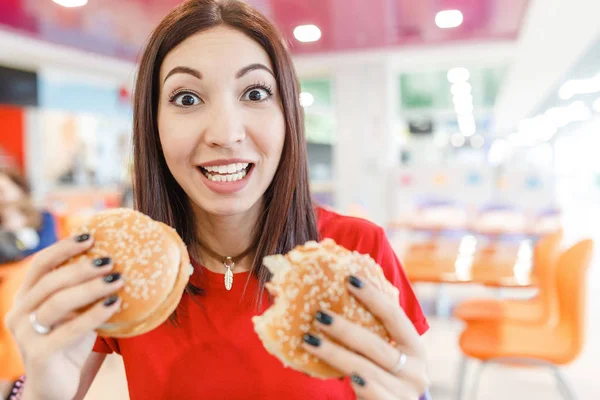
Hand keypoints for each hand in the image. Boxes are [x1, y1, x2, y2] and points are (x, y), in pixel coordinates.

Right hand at [4, 234, 122, 399]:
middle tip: (111, 261)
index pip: (41, 265)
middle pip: (51, 281)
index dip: (63, 247)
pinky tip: (114, 303)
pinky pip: (69, 329)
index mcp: (26, 298)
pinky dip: (94, 313)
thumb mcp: (74, 311)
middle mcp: (20, 313)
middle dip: (82, 267)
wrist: (56, 385)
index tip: (90, 236)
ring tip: (118, 279)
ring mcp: (25, 334)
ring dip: (91, 288)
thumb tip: (114, 260)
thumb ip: (82, 290)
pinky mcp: (39, 354)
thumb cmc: (68, 342)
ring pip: (58, 302)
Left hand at [302, 275, 428, 399]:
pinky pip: (374, 394)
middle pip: (376, 345)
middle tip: (319, 315)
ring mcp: (406, 393)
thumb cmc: (384, 379)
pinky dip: (362, 386)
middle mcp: (415, 371)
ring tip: (310, 341)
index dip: (373, 296)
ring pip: (366, 370)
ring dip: (336, 355)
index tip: (349, 279)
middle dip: (345, 329)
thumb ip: (371, 335)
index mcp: (415, 349)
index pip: (395, 316)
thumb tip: (332, 301)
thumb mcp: (385, 357)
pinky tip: (346, 378)